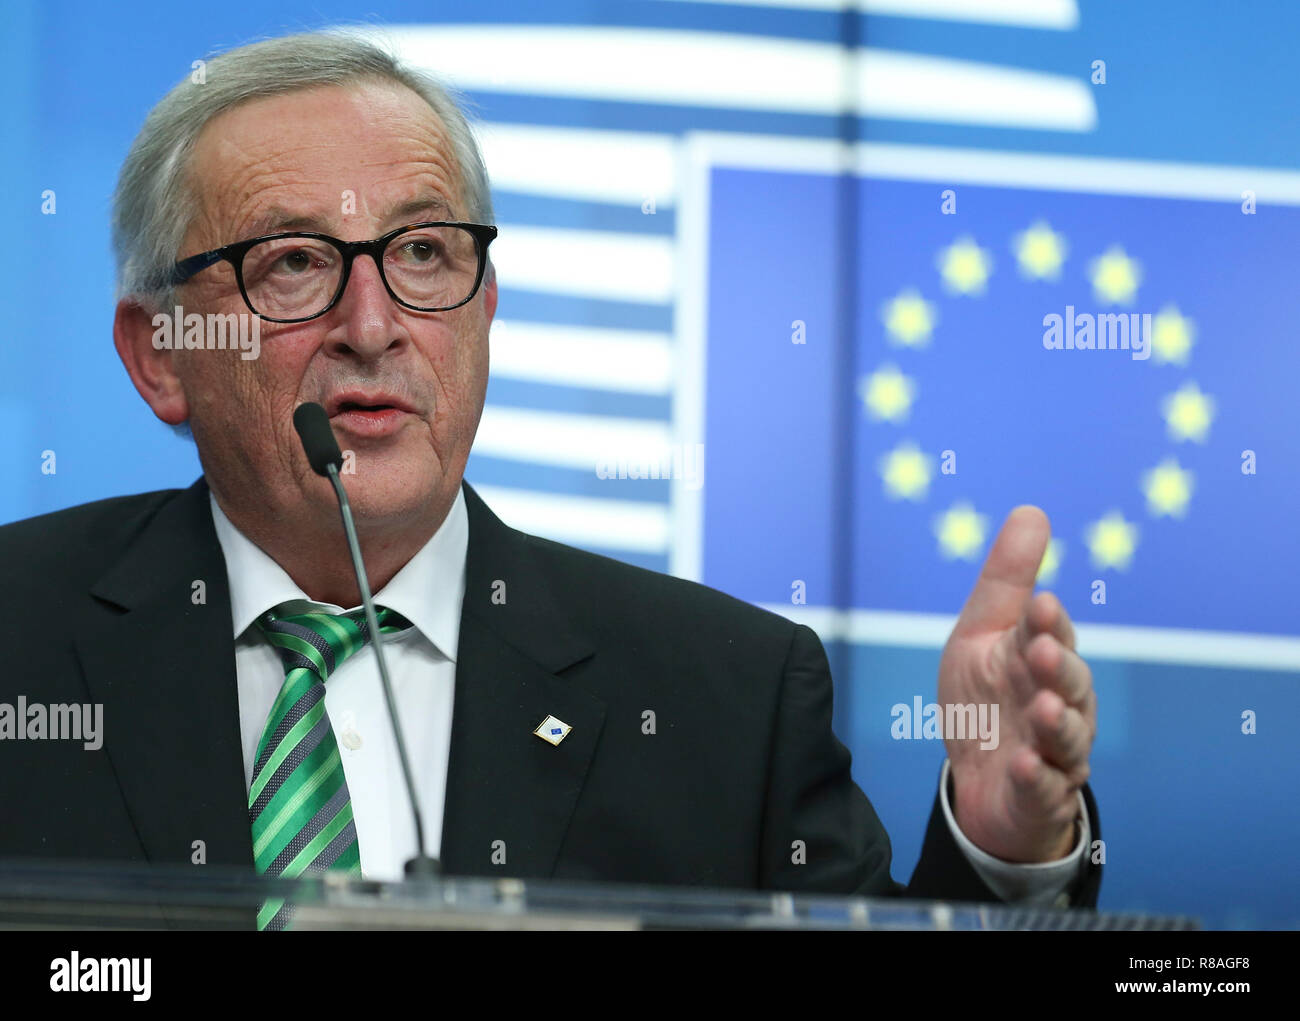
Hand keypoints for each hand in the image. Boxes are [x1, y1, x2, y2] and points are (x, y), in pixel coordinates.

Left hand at [937, 506, 1095, 862]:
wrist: (981, 782)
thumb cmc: (987, 698)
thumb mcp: (981, 634)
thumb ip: (1006, 579)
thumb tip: (1032, 510)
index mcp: (1042, 661)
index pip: (1051, 635)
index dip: (1047, 623)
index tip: (1039, 604)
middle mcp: (1059, 704)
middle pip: (1069, 685)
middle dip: (1058, 668)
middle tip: (1041, 652)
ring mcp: (1054, 753)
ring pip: (1067, 738)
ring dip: (1056, 723)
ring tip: (1041, 709)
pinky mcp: (1041, 795)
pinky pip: (1044, 789)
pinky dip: (1036, 778)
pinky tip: (1024, 766)